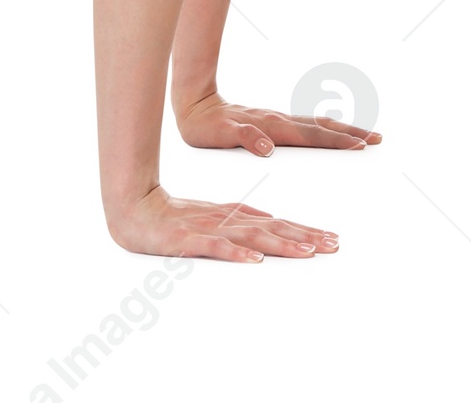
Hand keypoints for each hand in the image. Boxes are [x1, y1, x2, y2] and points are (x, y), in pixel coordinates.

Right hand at [108, 184, 339, 262]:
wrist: (136, 210)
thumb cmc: (176, 216)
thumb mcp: (215, 216)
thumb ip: (243, 217)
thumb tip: (271, 221)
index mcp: (238, 214)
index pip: (279, 223)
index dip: (306, 231)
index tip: (331, 239)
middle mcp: (231, 219)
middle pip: (275, 228)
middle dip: (306, 237)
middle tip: (334, 245)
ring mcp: (212, 228)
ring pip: (254, 237)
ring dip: (282, 245)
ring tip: (308, 252)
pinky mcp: (191, 239)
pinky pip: (218, 248)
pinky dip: (237, 253)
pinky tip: (254, 260)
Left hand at [177, 91, 381, 156]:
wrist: (195, 105)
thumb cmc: (207, 126)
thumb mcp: (223, 135)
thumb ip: (247, 139)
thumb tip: (269, 148)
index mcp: (274, 127)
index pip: (313, 136)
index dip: (338, 142)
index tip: (361, 145)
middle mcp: (280, 121)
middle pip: (323, 128)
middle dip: (351, 134)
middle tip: (377, 138)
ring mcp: (278, 119)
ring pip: (317, 124)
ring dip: (342, 129)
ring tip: (363, 133)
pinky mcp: (273, 121)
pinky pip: (306, 124)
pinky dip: (324, 127)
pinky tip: (330, 127)